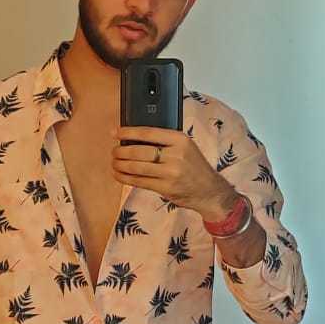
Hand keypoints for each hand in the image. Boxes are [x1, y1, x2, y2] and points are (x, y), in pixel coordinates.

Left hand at [110, 126, 236, 221]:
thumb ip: (165, 141)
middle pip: (139, 151)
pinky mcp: (166, 188)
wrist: (210, 191)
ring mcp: (171, 173)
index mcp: (180, 140)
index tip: (115, 132)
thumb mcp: (186, 147)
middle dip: (121, 151)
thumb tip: (134, 138)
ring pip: (137, 167)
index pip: (148, 133)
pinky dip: (126, 178)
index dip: (128, 132)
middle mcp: (176, 155)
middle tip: (114, 151)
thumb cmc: (194, 167)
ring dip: (120, 165)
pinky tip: (119, 175)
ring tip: (114, 163)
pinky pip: (140, 182)